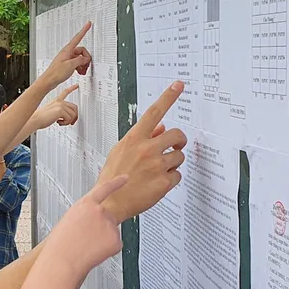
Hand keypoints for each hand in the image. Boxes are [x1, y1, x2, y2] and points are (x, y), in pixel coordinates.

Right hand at [31, 84, 79, 130]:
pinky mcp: (60, 110)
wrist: (35, 120)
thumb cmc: (41, 118)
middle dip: (74, 116)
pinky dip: (65, 123)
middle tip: (70, 122)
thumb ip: (59, 111)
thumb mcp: (51, 111)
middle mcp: (59, 102)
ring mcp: (60, 105)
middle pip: (74, 107)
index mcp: (56, 100)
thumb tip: (67, 117)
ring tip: (61, 122)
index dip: (72, 88)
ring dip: (68, 121)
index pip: (65, 92)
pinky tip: (58, 122)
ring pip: (73, 114)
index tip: (77, 85)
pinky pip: (69, 118)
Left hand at [37, 23, 92, 90]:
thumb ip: (80, 60)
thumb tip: (86, 58)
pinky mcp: (67, 64)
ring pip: (80, 58)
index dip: (84, 30)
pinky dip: (80, 67)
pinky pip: (77, 62)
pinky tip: (79, 72)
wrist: (49, 80)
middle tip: (86, 66)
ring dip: (83, 64)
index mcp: (68, 50)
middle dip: (86, 58)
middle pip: (82, 51)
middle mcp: (68, 52)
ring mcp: (67, 58)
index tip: (88, 24)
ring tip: (82, 71)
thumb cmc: (56, 73)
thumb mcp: (71, 65)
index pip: (78, 37)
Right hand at [45, 175, 127, 274]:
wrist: (62, 261)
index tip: (125, 178)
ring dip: (102, 240)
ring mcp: (110, 225)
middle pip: (108, 216)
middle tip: (85, 238)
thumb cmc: (60, 244)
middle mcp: (100, 211)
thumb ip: (85, 216)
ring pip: (111, 232)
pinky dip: (107, 250)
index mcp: (86, 204)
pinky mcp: (116, 240)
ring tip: (85, 246)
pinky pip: (115, 244)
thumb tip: (95, 223)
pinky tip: (93, 252)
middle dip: (101, 227)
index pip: (105, 189)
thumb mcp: (69, 221)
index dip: (116, 182)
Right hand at [97, 81, 186, 221]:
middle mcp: (147, 149)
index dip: (168, 96)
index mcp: (134, 139)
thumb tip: (160, 128)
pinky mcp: (164, 182)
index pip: (154, 112)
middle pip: (176, 134)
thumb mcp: (121, 152)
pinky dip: (171, 179)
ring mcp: (157, 165)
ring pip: (179, 156)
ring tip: (159, 171)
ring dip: (174, 162)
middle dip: (179, 140)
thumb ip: (141, 139)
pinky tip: (158, 183)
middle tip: (177, 146)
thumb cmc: (113, 178)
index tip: (178, 85)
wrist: (109, 203)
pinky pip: (178, 175)